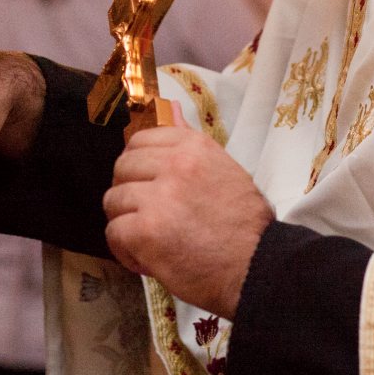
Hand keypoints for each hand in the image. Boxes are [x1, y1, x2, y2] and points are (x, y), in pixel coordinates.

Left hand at [103, 111, 272, 318]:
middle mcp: (175, 165)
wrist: (259, 268)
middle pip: (122, 167)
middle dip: (128, 193)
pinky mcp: (146, 230)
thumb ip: (189, 141)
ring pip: (113, 200)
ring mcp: (159, 197)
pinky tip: (146, 259)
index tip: (146, 185)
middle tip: (146, 215)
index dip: (137, 166)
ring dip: (126, 222)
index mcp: (194, 147)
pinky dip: (125, 250)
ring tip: (148, 240)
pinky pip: (114, 232)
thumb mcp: (224, 170)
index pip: (140, 140)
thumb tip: (170, 106)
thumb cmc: (245, 226)